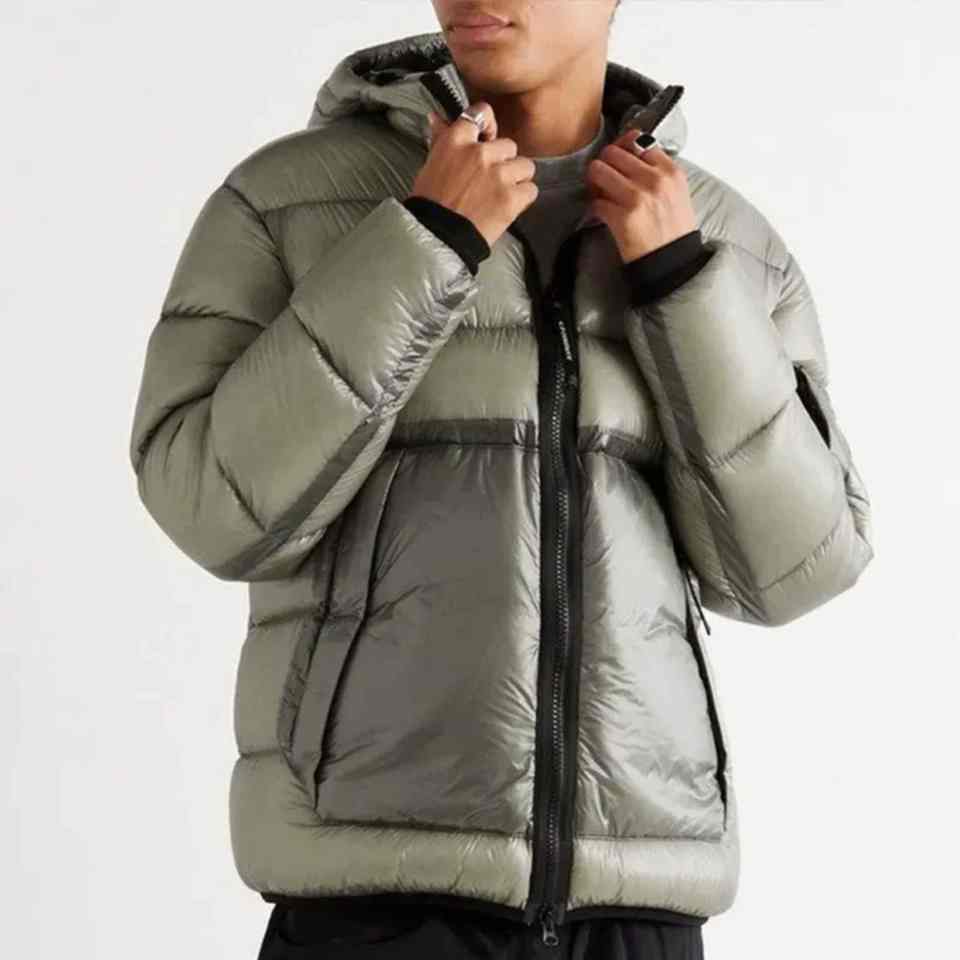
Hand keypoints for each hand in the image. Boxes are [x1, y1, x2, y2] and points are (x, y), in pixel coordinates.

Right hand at [407, 102, 537, 248]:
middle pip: (509, 146)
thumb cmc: (430, 204)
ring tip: (500, 195)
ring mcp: (498, 175)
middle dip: (503, 162)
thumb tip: (437, 118)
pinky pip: (531, 190)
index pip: (482, 114)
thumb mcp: (431, 166)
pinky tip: (507, 207)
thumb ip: (441, 140)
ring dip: (517, 180)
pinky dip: (523, 200)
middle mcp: (480, 153)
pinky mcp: (511, 197)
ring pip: (525, 167)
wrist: (437, 237)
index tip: (487, 138)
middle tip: (490, 180)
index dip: (487, 127)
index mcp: (457, 141)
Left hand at [585, 127, 697, 262]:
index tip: (620, 165)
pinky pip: (595, 202)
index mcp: (670, 171)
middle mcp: (654, 180)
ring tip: (600, 194)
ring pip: (598, 171)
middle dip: (604, 165)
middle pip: (613, 153)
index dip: (624, 152)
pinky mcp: (622, 217)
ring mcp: (637, 197)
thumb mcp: (676, 192)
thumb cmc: (674, 230)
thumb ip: (657, 170)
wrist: (673, 261)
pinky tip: (603, 215)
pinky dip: (595, 209)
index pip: (638, 142)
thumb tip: (631, 148)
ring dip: (594, 183)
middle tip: (603, 180)